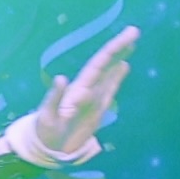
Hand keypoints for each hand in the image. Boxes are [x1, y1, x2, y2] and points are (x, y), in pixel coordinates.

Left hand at [13, 27, 138, 167]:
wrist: (48, 148)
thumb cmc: (45, 131)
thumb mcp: (47, 116)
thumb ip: (54, 98)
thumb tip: (62, 78)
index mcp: (78, 88)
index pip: (98, 64)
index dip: (113, 50)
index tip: (127, 37)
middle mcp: (87, 88)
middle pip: (105, 64)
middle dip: (118, 47)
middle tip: (134, 30)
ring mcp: (93, 97)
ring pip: (109, 73)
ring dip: (119, 57)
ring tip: (131, 42)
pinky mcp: (97, 108)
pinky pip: (109, 89)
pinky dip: (117, 77)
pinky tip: (124, 65)